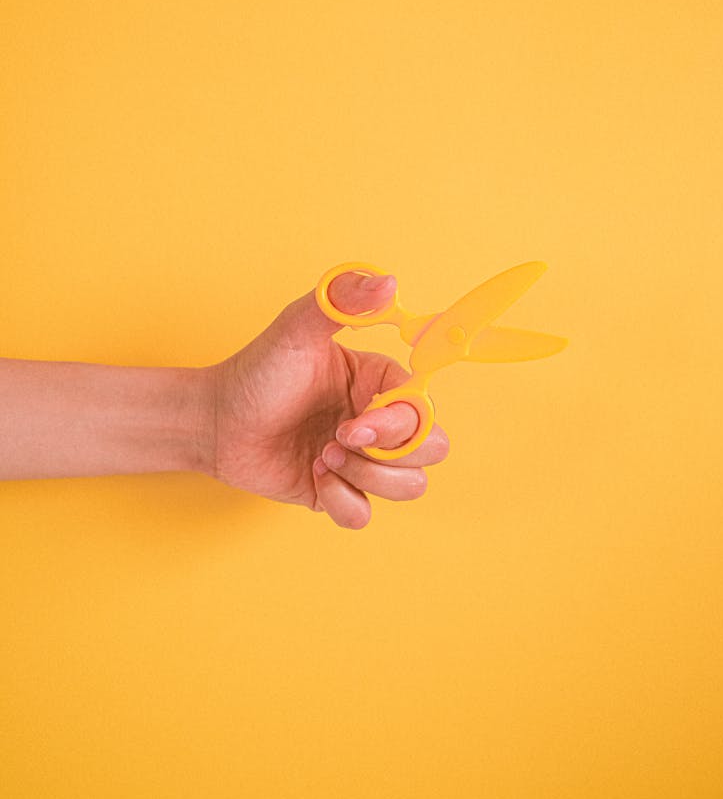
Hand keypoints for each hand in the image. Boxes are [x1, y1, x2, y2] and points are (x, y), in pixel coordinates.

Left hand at [207, 270, 449, 528]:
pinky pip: (364, 514)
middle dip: (390, 456)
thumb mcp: (297, 327)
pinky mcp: (338, 492)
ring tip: (323, 457)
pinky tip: (314, 476)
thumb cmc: (258, 371)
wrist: (214, 421)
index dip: (400, 424)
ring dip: (366, 478)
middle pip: (431, 450)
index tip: (355, 422)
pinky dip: (341, 501)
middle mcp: (378, 421)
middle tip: (338, 440)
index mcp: (379, 382)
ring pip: (408, 487)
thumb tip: (389, 283)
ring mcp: (361, 459)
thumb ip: (342, 299)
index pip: (424, 408)